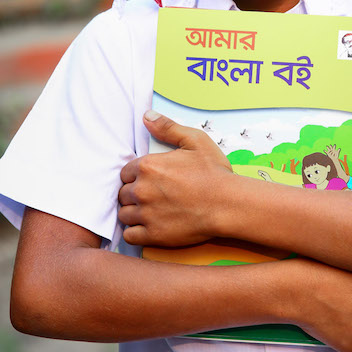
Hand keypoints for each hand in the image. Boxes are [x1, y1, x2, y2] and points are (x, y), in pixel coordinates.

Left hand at [117, 111, 234, 247]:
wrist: (229, 205)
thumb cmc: (214, 173)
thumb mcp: (195, 141)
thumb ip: (167, 128)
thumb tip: (146, 116)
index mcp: (147, 166)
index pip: (124, 173)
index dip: (135, 177)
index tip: (147, 182)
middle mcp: (142, 190)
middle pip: (122, 194)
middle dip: (133, 195)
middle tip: (150, 198)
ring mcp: (146, 214)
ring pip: (124, 214)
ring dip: (133, 213)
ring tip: (149, 212)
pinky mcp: (153, 235)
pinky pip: (129, 235)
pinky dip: (135, 232)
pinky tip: (147, 227)